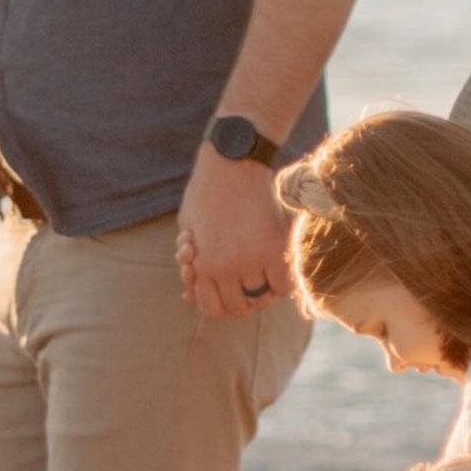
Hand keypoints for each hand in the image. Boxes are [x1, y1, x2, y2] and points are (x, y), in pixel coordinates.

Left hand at [174, 144, 292, 318]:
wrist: (231, 163)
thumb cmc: (205, 194)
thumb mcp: (188, 230)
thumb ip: (192, 264)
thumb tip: (188, 296)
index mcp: (203, 265)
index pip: (212, 308)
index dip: (218, 304)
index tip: (224, 293)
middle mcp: (227, 267)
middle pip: (238, 306)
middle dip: (239, 299)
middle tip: (243, 284)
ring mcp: (253, 259)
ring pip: (261, 298)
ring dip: (260, 291)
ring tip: (259, 276)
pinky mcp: (276, 247)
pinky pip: (283, 285)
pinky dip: (280, 284)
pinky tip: (275, 271)